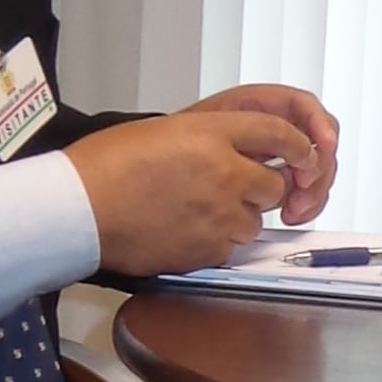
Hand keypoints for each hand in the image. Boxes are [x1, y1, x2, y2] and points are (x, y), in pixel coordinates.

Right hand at [72, 84, 339, 272]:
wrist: (79, 209)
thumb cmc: (105, 166)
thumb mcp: (162, 132)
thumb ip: (208, 140)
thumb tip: (234, 153)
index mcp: (211, 134)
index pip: (279, 134)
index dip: (298, 147)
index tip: (303, 156)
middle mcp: (224, 171)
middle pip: (274, 185)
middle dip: (260, 190)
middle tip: (229, 191)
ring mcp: (220, 214)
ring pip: (253, 221)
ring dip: (235, 219)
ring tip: (193, 213)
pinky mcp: (209, 249)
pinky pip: (230, 248)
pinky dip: (215, 243)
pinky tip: (182, 232)